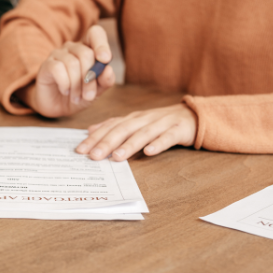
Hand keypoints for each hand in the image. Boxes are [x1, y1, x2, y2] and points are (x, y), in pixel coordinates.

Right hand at [20, 25, 115, 117]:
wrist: (57, 107)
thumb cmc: (79, 95)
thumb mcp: (96, 91)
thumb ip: (105, 81)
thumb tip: (108, 70)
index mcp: (88, 48)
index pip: (95, 33)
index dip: (101, 44)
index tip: (105, 59)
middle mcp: (72, 48)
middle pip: (86, 54)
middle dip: (90, 79)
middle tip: (89, 96)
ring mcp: (58, 54)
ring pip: (72, 63)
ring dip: (77, 85)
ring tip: (76, 98)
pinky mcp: (46, 65)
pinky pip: (58, 69)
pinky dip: (65, 84)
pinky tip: (65, 91)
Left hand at [75, 104, 197, 161]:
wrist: (193, 115)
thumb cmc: (160, 123)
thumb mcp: (135, 123)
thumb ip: (114, 126)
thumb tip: (90, 130)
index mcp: (132, 118)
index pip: (110, 127)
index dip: (94, 138)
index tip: (80, 150)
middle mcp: (144, 119)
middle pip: (123, 130)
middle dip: (107, 142)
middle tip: (93, 156)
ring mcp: (162, 123)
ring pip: (143, 133)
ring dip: (129, 145)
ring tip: (117, 157)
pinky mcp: (179, 129)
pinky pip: (168, 137)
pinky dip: (158, 144)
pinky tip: (149, 152)